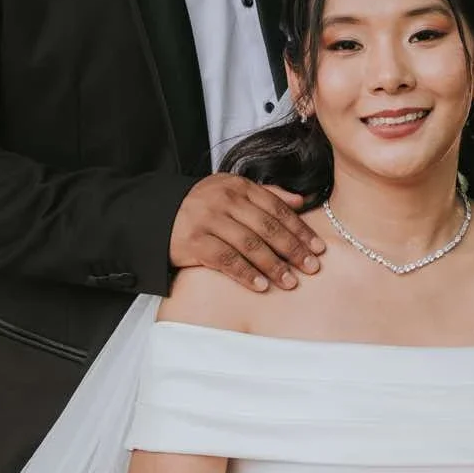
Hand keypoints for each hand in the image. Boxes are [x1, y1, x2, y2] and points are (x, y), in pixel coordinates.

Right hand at [169, 176, 325, 292]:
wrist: (155, 216)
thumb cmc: (200, 207)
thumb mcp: (230, 192)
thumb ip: (266, 194)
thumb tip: (301, 201)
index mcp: (237, 186)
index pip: (276, 208)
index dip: (300, 229)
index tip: (318, 247)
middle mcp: (224, 201)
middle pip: (267, 227)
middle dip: (293, 249)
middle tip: (311, 267)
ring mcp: (208, 221)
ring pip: (249, 245)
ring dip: (274, 266)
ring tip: (291, 282)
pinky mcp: (194, 242)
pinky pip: (226, 260)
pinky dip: (246, 274)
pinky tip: (262, 286)